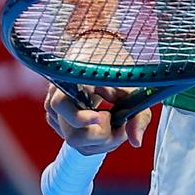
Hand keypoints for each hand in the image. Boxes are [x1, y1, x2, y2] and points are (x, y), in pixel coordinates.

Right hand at [41, 31, 151, 155]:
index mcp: (69, 79)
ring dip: (99, 141)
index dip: (81, 118)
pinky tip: (105, 126)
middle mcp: (56, 95)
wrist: (102, 52)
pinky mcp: (59, 120)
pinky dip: (93, 141)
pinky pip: (74, 140)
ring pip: (73, 141)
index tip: (107, 116)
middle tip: (118, 123)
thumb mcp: (133, 86)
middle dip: (101, 136)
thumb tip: (136, 142)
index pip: (61, 104)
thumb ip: (137, 114)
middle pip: (72, 134)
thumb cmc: (117, 65)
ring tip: (115, 123)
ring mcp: (56, 110)